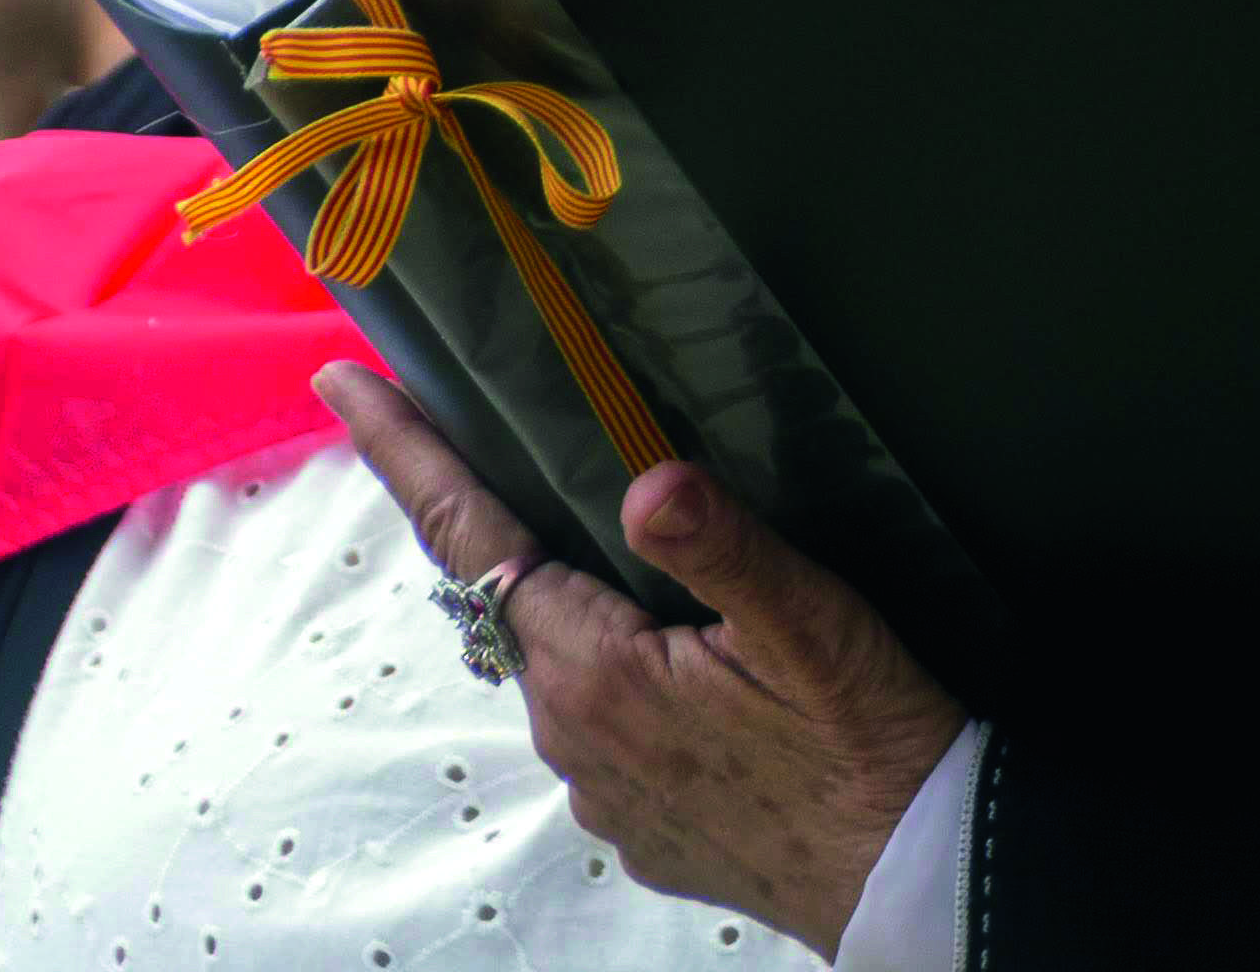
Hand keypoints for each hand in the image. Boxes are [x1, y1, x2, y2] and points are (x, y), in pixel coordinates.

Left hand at [317, 362, 962, 952]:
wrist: (916, 877)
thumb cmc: (870, 742)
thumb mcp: (813, 622)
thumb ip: (722, 544)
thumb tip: (647, 483)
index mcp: (597, 671)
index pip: (474, 541)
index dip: (407, 456)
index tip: (343, 383)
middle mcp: (574, 736)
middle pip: (519, 601)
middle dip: (516, 531)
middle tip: (530, 450)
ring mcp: (603, 792)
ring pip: (567, 667)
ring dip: (589, 617)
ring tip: (667, 587)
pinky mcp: (641, 827)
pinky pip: (609, 731)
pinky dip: (631, 686)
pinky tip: (706, 680)